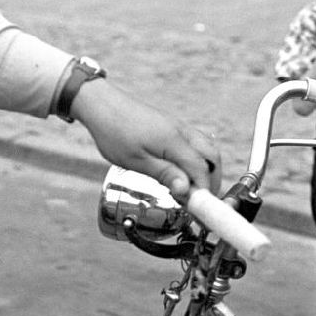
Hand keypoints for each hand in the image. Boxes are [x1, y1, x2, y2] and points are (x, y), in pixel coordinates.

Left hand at [69, 80, 220, 198]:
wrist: (102, 105)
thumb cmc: (114, 132)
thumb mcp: (137, 161)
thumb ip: (165, 175)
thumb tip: (186, 190)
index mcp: (175, 141)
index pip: (202, 170)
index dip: (204, 192)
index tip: (199, 210)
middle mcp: (182, 132)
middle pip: (213, 158)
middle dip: (212, 182)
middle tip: (200, 202)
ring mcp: (179, 128)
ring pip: (206, 150)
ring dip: (206, 171)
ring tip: (191, 191)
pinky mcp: (173, 127)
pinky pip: (195, 144)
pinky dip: (196, 161)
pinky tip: (182, 174)